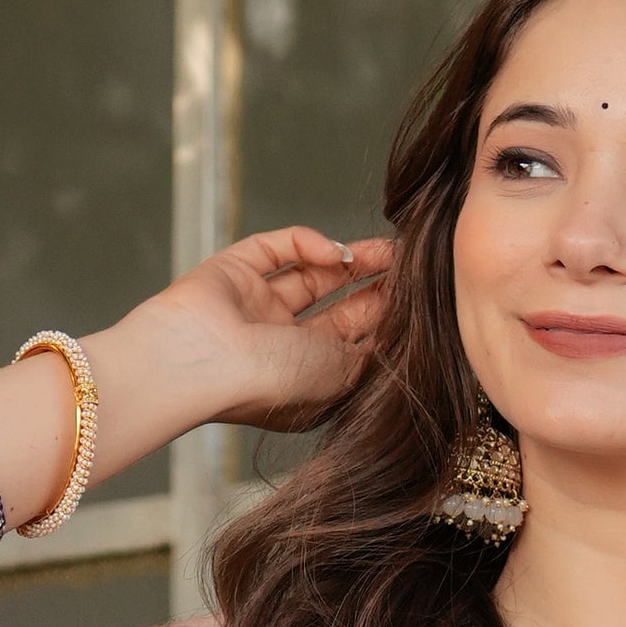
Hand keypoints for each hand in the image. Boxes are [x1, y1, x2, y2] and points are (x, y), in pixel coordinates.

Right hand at [98, 224, 392, 453]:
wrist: (200, 363)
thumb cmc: (269, 383)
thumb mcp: (343, 376)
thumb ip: (374, 349)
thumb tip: (405, 326)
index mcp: (307, 380)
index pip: (356, 344)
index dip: (388, 319)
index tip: (424, 299)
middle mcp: (282, 346)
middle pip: (339, 308)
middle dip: (376, 286)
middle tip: (413, 265)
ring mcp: (257, 307)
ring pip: (313, 274)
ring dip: (352, 259)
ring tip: (390, 249)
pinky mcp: (235, 270)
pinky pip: (278, 248)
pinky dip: (308, 243)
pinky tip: (336, 250)